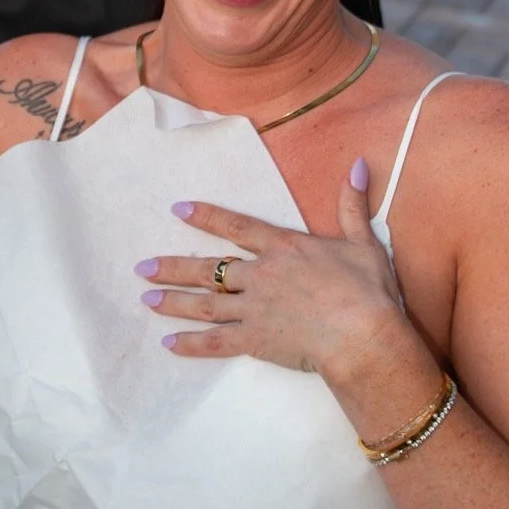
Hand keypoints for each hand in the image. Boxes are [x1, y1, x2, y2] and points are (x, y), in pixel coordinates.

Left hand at [136, 159, 403, 373]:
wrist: (362, 335)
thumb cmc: (366, 290)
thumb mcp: (362, 241)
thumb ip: (352, 205)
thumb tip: (355, 164)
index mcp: (283, 248)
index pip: (237, 227)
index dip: (206, 217)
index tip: (178, 210)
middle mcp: (261, 275)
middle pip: (208, 269)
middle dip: (172, 267)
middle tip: (142, 268)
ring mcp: (254, 309)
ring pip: (204, 303)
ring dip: (173, 301)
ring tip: (146, 299)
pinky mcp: (255, 341)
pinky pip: (216, 342)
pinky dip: (192, 344)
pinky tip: (169, 343)